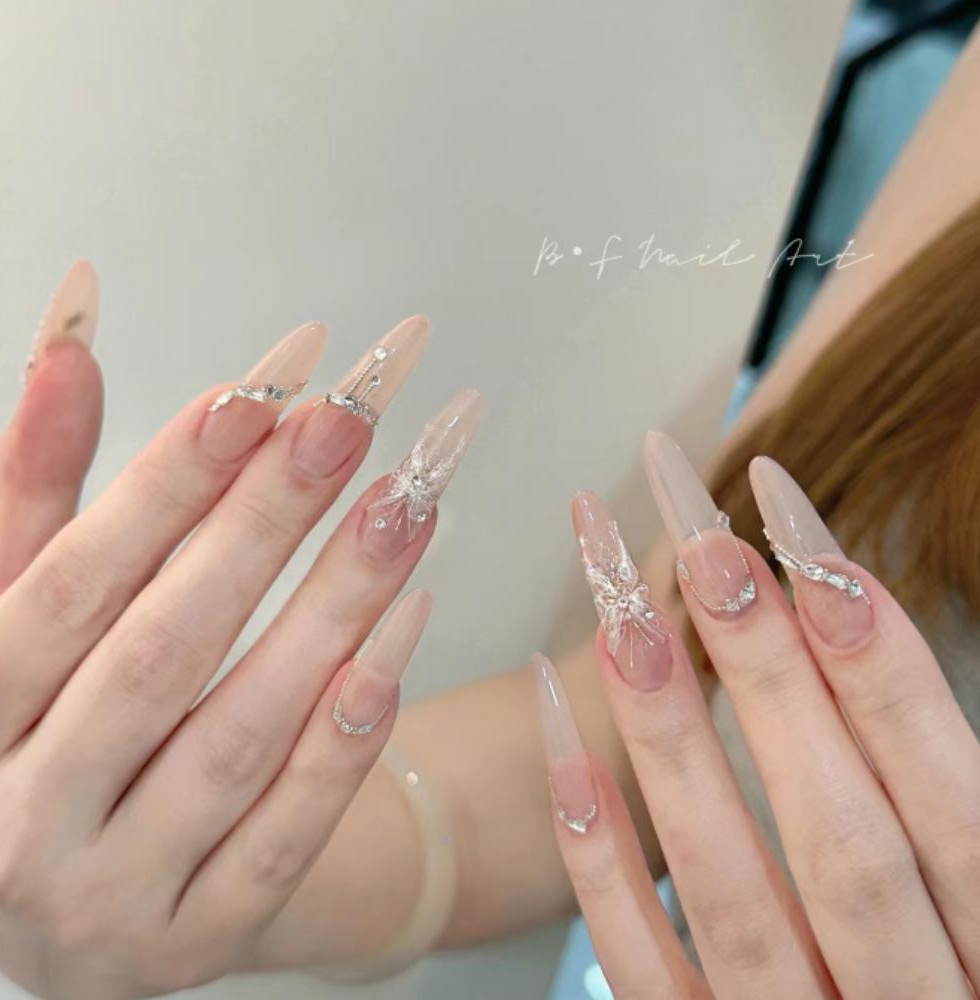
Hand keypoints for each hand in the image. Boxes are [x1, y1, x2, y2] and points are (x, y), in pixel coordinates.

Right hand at [0, 263, 480, 999]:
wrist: (69, 892)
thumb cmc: (42, 721)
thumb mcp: (12, 606)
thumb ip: (39, 484)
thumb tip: (76, 330)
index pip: (72, 581)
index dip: (169, 476)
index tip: (264, 387)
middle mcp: (18, 820)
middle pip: (164, 648)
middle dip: (264, 521)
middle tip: (353, 420)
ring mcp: (112, 894)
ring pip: (241, 733)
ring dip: (334, 606)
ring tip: (406, 503)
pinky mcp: (199, 938)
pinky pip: (290, 826)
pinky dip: (352, 723)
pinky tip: (406, 621)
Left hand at [534, 432, 979, 998]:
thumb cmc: (950, 973)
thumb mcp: (977, 911)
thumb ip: (947, 814)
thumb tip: (857, 631)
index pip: (951, 804)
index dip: (884, 667)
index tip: (805, 533)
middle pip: (841, 837)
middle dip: (776, 682)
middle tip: (706, 547)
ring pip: (731, 894)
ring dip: (674, 748)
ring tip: (624, 620)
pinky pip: (644, 974)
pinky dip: (605, 867)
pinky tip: (568, 757)